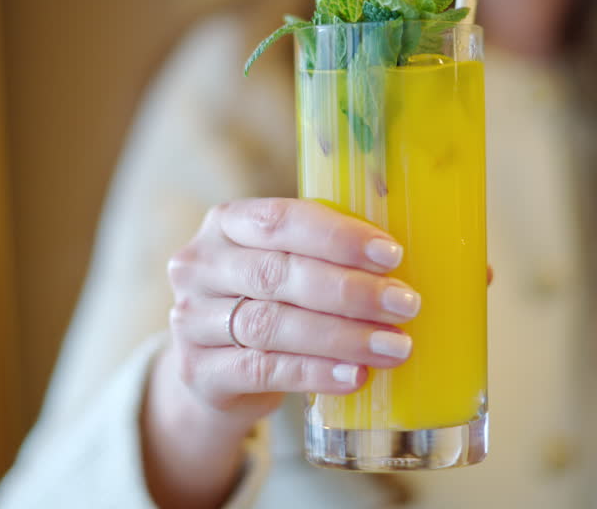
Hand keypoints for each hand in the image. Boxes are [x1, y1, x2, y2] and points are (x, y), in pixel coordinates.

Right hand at [161, 197, 417, 429]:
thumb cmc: (269, 301)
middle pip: (279, 274)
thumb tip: (399, 263)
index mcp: (226, 223)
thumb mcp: (285, 264)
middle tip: (405, 305)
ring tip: (393, 346)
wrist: (214, 368)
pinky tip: (354, 375)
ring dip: (342, 336)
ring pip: (273, 325)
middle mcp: (199, 266)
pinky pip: (262, 370)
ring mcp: (191, 320)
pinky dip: (314, 372)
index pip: (280, 220)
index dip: (337, 237)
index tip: (392, 255)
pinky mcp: (198, 370)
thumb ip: (325, 254)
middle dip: (350, 290)